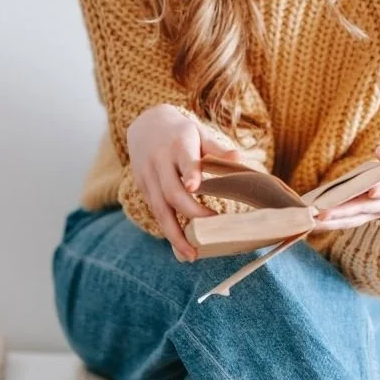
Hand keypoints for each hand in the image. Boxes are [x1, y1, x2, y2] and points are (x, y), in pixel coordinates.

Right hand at [127, 104, 245, 261]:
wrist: (145, 124)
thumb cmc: (181, 131)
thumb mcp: (199, 132)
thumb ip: (217, 147)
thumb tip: (237, 158)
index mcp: (179, 144)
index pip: (184, 161)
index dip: (190, 173)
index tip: (196, 187)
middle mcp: (159, 161)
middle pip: (171, 192)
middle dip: (190, 214)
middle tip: (212, 232)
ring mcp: (148, 175)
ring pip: (159, 209)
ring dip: (174, 234)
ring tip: (191, 255)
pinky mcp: (142, 186)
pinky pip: (155, 211)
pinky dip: (167, 229)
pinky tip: (180, 245)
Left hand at [312, 142, 379, 231]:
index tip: (373, 191)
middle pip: (367, 208)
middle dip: (345, 210)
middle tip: (323, 212)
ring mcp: (377, 212)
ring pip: (355, 218)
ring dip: (332, 221)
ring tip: (310, 220)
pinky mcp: (366, 215)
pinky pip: (349, 221)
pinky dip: (331, 223)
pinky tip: (312, 223)